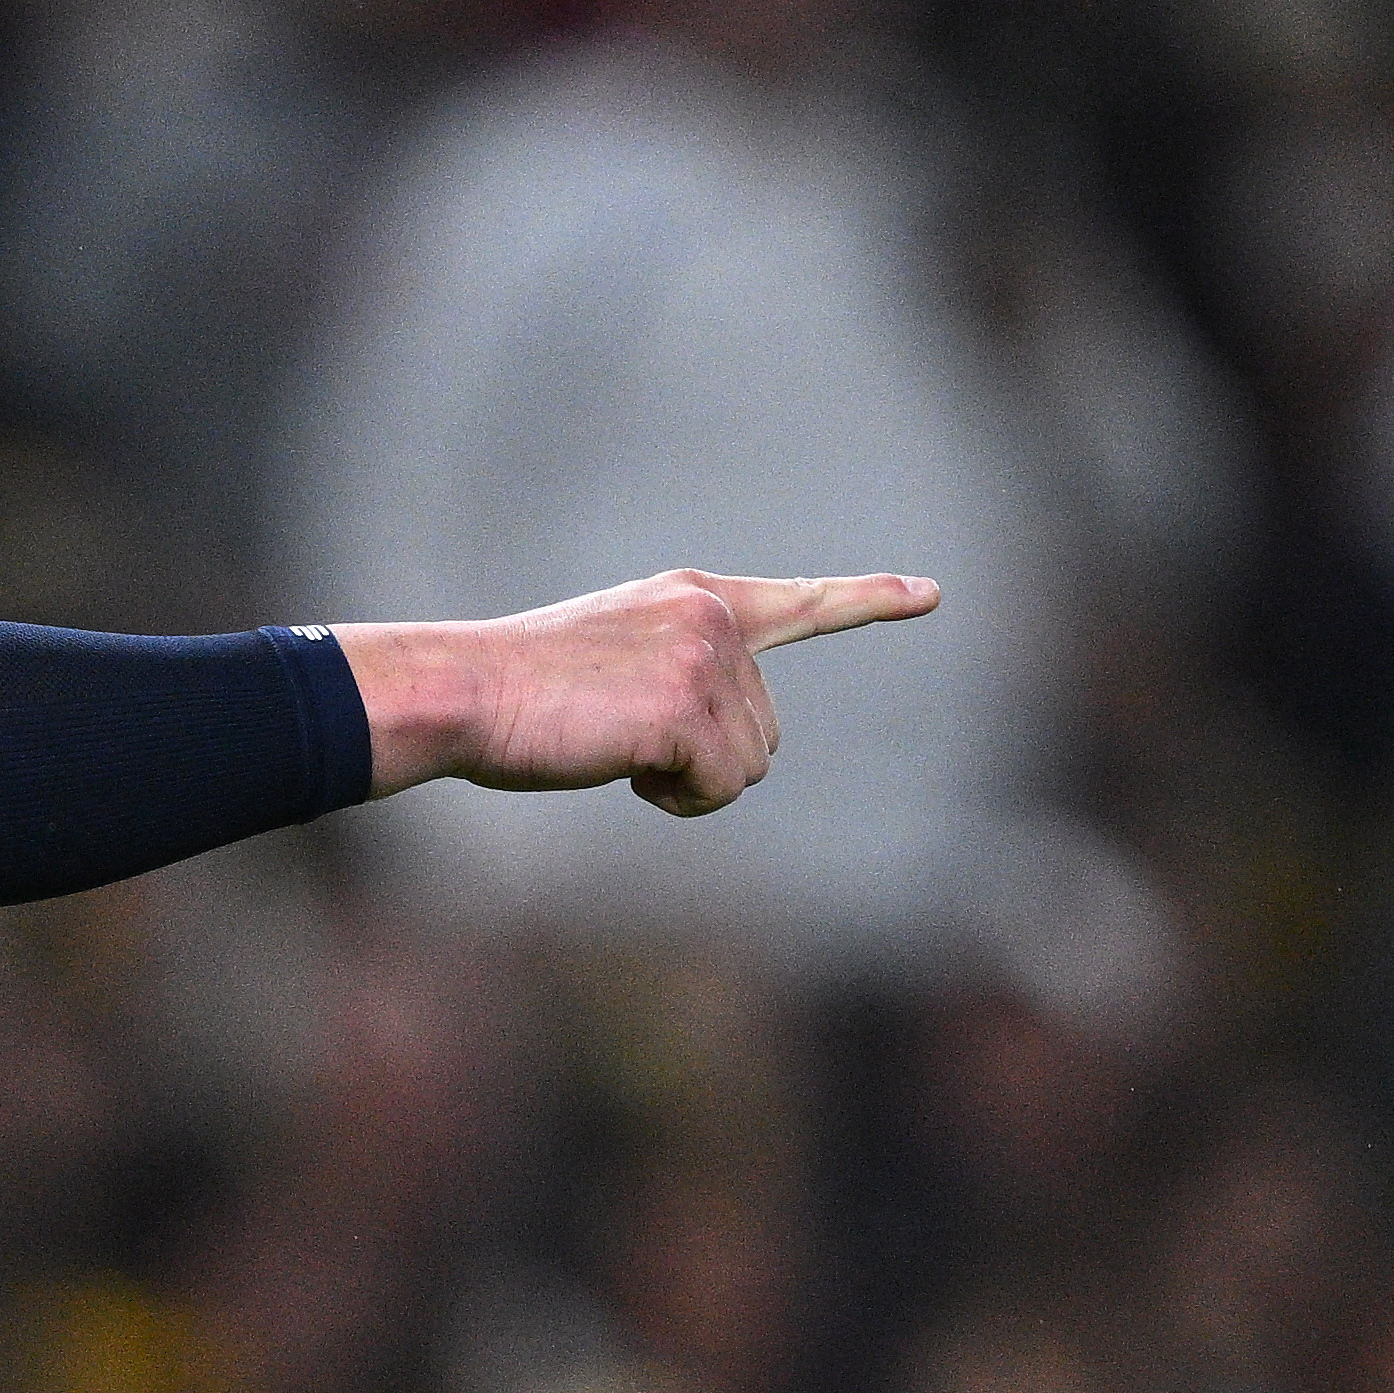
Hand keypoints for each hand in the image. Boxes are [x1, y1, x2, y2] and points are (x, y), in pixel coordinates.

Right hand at [334, 570, 937, 812]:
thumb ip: (679, 679)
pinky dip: (677, 798)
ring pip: (749, 764)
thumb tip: (735, 755)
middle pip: (764, 729)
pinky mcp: (689, 708)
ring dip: (688, 781)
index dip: (868, 601)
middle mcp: (712, 619)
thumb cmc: (518, 691)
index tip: (930, 594)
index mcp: (693, 598)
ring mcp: (705, 660)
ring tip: (613, 749)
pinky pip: (722, 788)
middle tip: (621, 739)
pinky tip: (621, 768)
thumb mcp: (613, 660)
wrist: (463, 689)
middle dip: (706, 757)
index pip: (799, 602)